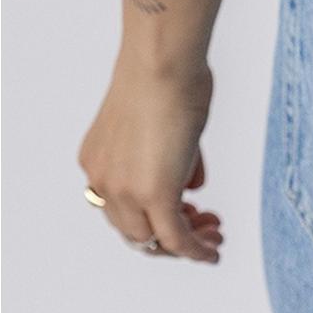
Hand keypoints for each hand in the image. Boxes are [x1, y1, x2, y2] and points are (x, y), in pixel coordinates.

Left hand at [79, 58, 223, 262]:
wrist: (162, 62)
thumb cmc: (168, 73)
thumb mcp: (165, 122)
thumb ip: (174, 157)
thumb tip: (192, 185)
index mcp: (98, 161)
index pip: (122, 204)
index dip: (152, 212)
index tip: (187, 207)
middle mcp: (102, 181)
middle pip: (133, 228)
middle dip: (170, 233)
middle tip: (205, 222)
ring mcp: (124, 192)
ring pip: (152, 239)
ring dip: (185, 243)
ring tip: (214, 236)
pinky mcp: (154, 196)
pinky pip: (175, 238)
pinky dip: (195, 250)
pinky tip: (212, 251)